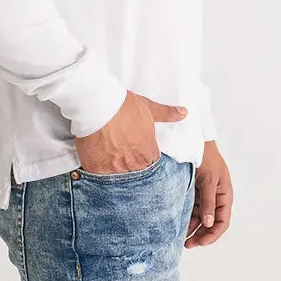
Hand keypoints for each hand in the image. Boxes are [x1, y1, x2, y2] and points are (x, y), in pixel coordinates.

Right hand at [73, 89, 187, 173]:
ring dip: (114, 168)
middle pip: (135, 171)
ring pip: (117, 175)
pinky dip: (98, 168)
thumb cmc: (124, 106)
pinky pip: (99, 175)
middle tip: (121, 151)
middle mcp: (133, 165)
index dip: (144, 156)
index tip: (136, 149)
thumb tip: (184, 113)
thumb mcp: (148, 108)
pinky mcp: (96, 169)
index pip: (151, 164)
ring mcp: (114, 169)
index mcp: (148, 153)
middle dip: (130, 164)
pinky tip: (96, 157)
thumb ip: (166, 114)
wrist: (98, 105)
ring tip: (108, 153)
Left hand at [184, 141, 232, 247]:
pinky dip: (187, 216)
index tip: (200, 243)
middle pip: (210, 222)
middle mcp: (216, 197)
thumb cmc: (206, 157)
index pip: (222, 222)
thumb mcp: (208, 180)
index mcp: (224, 195)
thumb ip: (209, 202)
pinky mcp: (194, 190)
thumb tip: (209, 224)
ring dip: (192, 227)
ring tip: (179, 237)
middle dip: (200, 234)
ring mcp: (205, 194)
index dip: (212, 235)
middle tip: (187, 244)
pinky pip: (192, 208)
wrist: (194, 140)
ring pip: (200, 217)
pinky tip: (178, 223)